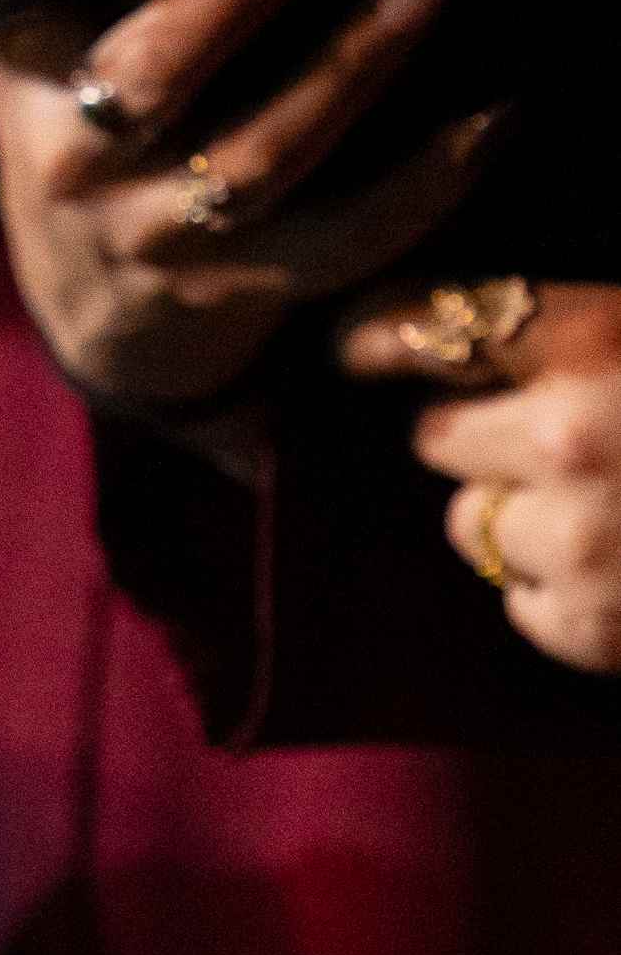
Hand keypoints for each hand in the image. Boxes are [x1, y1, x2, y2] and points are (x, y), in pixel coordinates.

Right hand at [0, 0, 497, 412]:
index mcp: (21, 81)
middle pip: (155, 69)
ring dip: (355, 66)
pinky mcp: (244, 291)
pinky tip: (488, 117)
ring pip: (263, 151)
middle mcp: (78, 161)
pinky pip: (345, 239)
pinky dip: (424, 184)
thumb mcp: (6, 40)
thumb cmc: (72, 141)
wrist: (104, 327)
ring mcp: (161, 234)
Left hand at [338, 280, 620, 674]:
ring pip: (472, 526)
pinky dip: (559, 591)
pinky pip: (520, 603)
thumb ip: (584, 339)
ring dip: (516, 518)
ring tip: (609, 509)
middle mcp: (571, 436)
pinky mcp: (593, 628)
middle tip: (543, 436)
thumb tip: (471, 351)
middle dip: (476, 437)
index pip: (430, 326)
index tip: (357, 347)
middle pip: (435, 438)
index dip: (380, 338)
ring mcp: (580, 540)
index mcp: (602, 340)